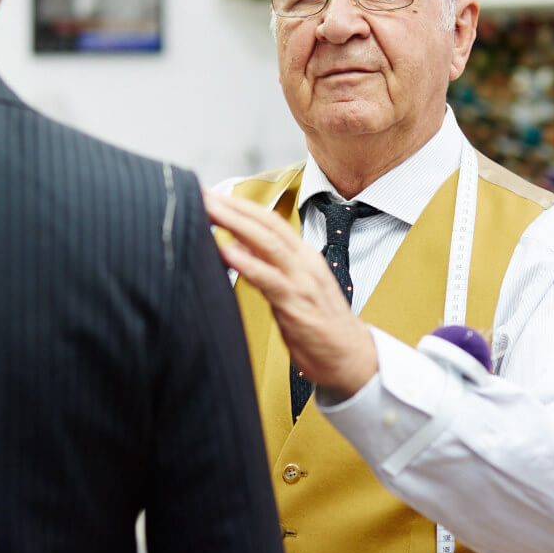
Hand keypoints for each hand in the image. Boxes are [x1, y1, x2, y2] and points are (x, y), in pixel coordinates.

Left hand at [204, 191, 377, 398]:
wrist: (349, 358)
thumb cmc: (319, 325)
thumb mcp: (293, 287)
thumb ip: (268, 266)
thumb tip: (238, 246)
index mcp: (304, 256)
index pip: (271, 221)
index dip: (242, 206)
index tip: (213, 196)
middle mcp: (304, 263)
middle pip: (267, 225)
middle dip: (234, 207)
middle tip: (203, 194)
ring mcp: (301, 282)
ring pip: (268, 244)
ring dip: (236, 225)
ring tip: (210, 212)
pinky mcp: (296, 306)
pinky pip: (270, 280)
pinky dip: (248, 264)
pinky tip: (227, 252)